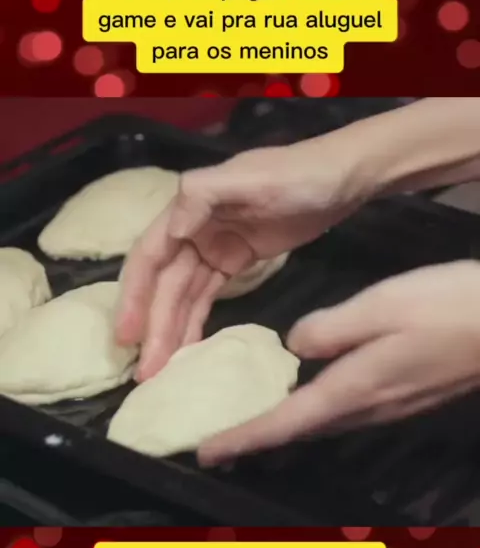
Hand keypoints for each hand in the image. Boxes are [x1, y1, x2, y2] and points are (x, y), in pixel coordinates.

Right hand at [116, 138, 367, 380]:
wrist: (345, 177)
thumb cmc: (300, 174)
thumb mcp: (252, 178)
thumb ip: (205, 195)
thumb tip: (171, 231)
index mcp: (190, 208)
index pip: (149, 256)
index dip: (134, 296)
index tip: (126, 335)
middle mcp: (193, 229)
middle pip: (165, 285)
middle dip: (154, 327)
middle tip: (147, 373)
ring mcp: (215, 247)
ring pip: (183, 296)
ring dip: (170, 331)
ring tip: (160, 372)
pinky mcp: (236, 261)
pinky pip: (207, 297)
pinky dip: (195, 322)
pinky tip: (188, 349)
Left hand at [198, 261, 479, 464]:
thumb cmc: (447, 309)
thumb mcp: (382, 306)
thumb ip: (330, 328)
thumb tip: (293, 346)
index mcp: (353, 388)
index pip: (285, 422)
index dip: (243, 439)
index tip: (204, 453)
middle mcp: (368, 408)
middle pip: (301, 432)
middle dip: (258, 440)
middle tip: (220, 442)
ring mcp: (390, 407)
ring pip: (324, 425)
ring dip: (285, 429)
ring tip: (254, 423)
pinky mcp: (406, 398)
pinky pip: (346, 413)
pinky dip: (314, 413)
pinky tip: (310, 396)